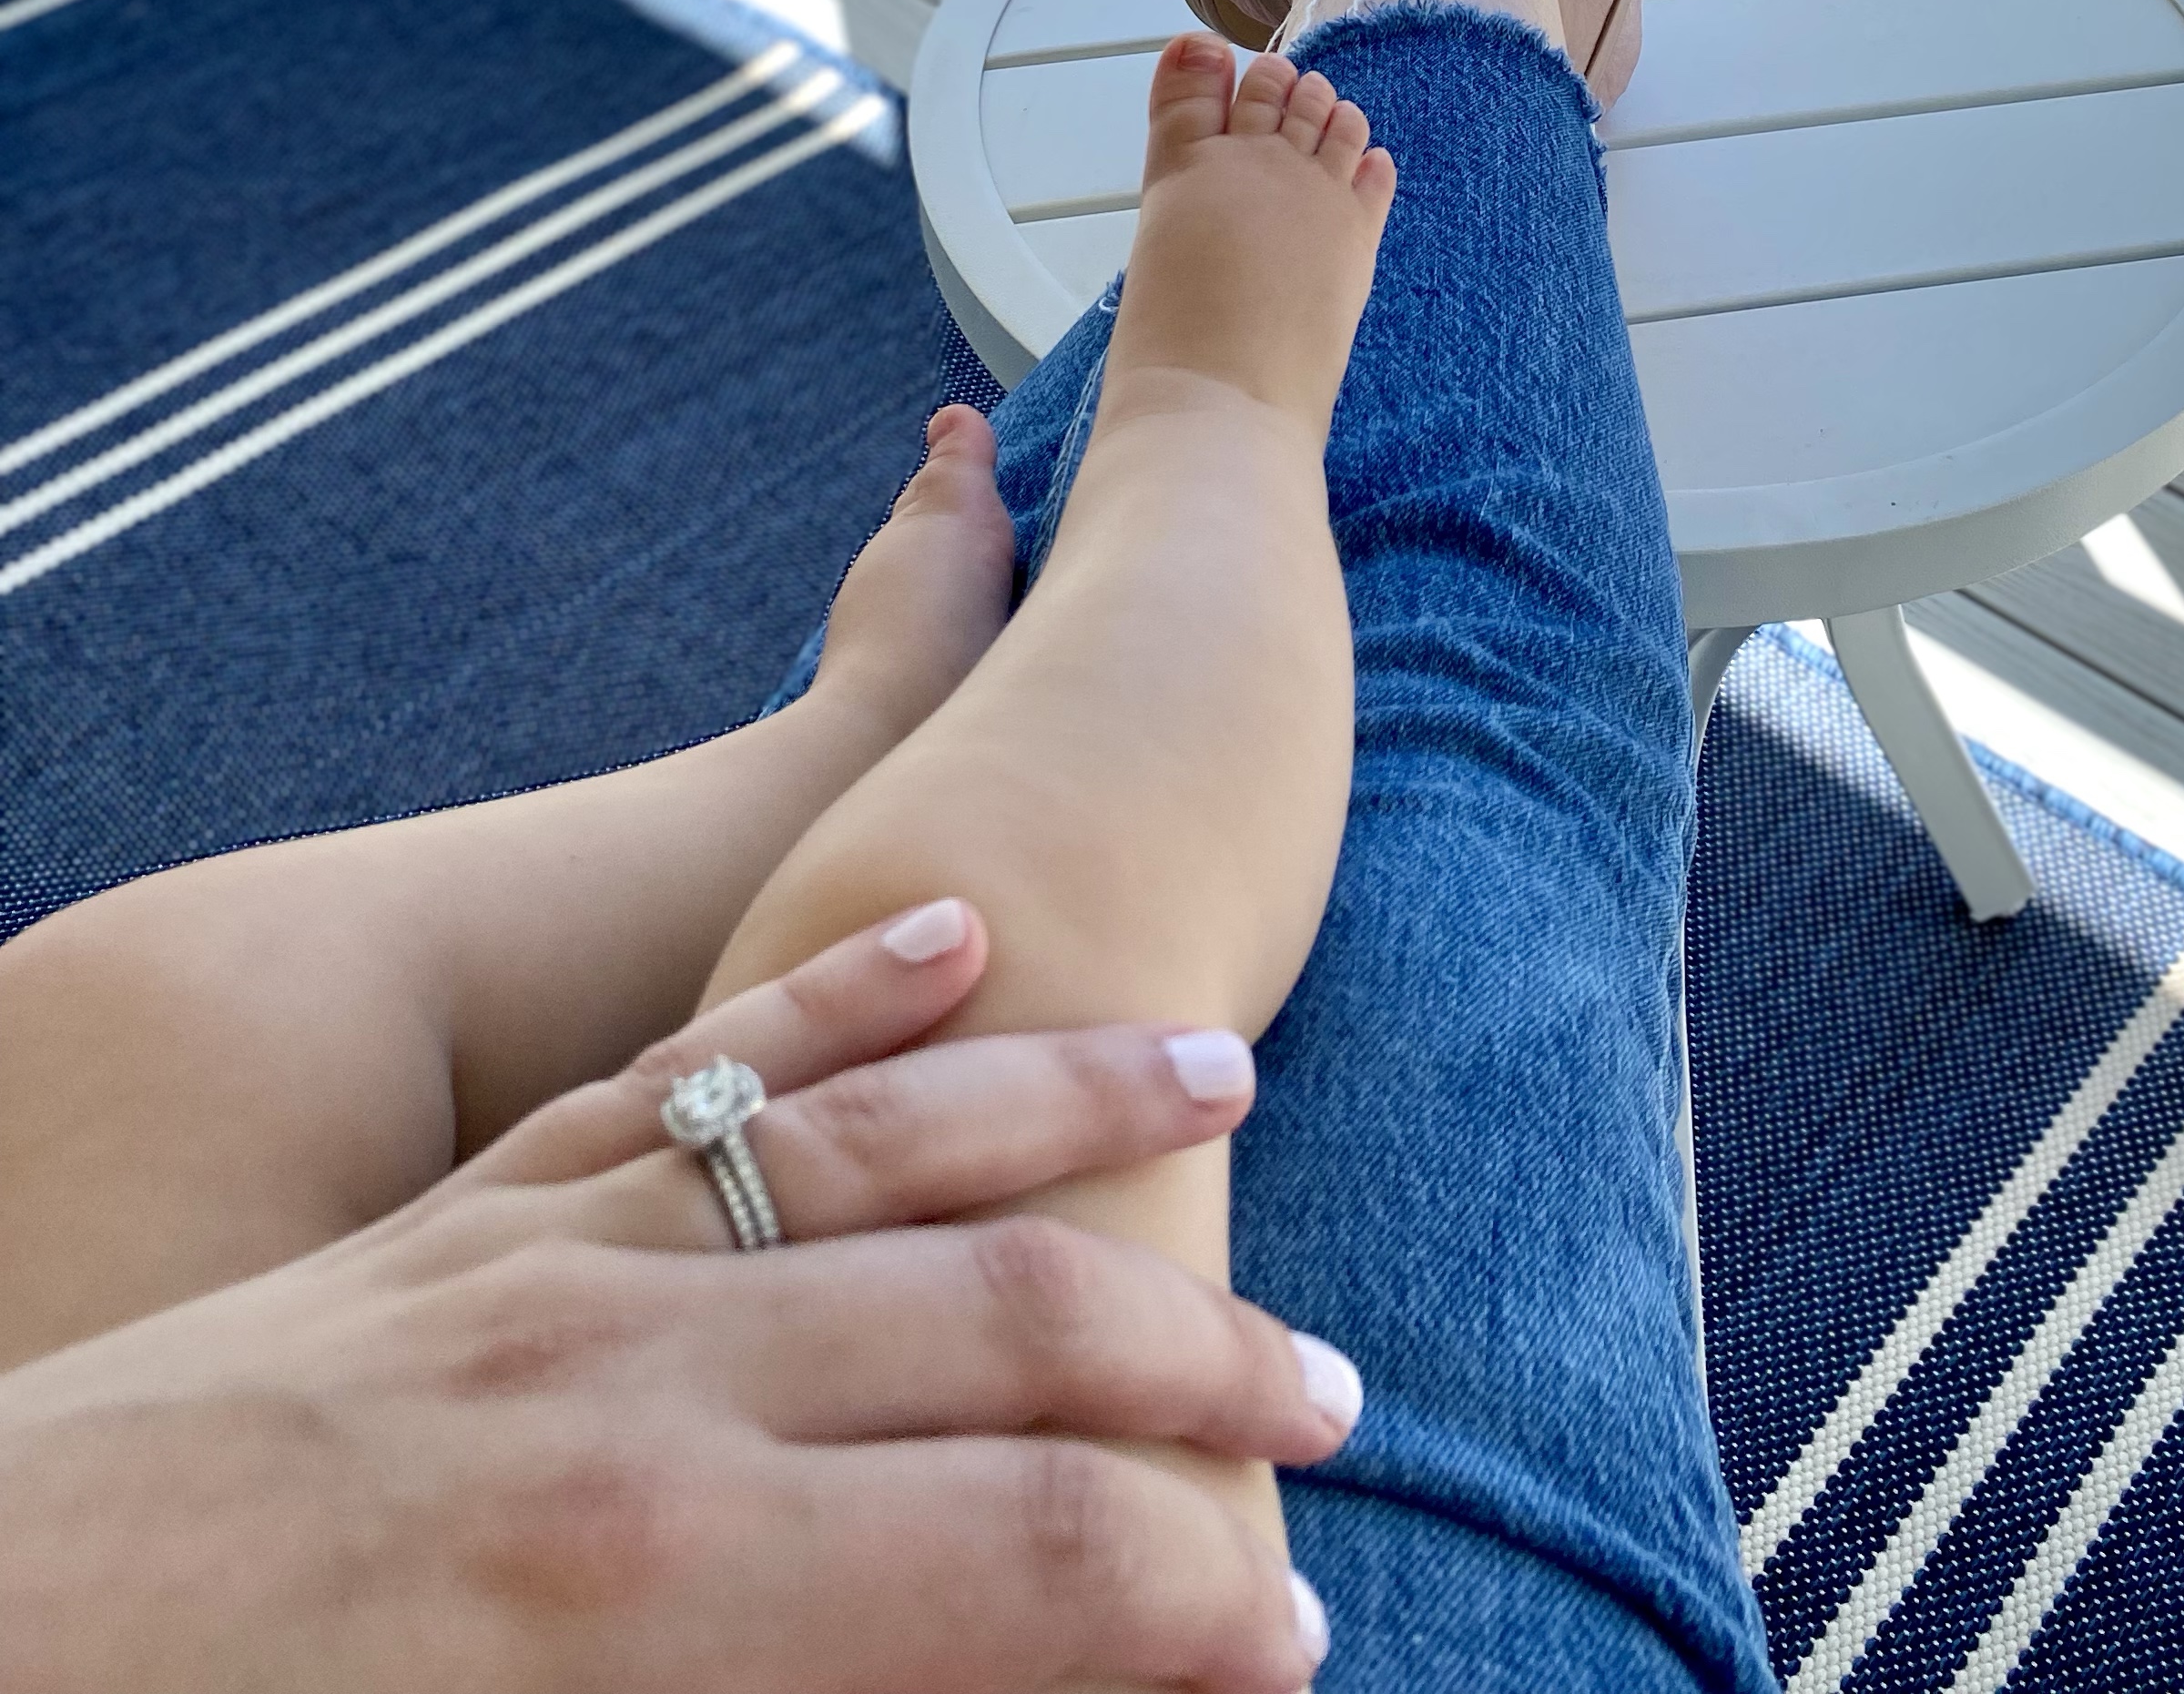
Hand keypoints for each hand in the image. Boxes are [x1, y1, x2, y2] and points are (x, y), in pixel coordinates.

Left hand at [0, 907, 1352, 1692]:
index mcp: (646, 1584)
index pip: (1024, 1559)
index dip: (1193, 1604)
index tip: (1300, 1643)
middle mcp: (628, 1385)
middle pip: (995, 1320)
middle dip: (1192, 1358)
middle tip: (1343, 1393)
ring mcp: (540, 1264)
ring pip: (866, 1135)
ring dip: (1062, 1104)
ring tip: (1218, 1061)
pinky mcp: (460, 1218)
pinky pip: (680, 1078)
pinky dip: (829, 1002)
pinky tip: (944, 940)